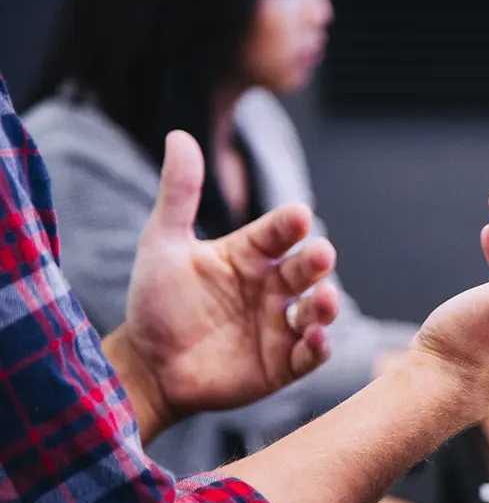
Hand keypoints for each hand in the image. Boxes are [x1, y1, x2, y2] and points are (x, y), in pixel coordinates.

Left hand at [108, 131, 340, 438]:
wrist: (147, 366)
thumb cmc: (156, 303)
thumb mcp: (163, 244)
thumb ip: (179, 194)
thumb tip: (179, 135)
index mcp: (250, 255)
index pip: (278, 232)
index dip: (289, 224)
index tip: (297, 215)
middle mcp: (272, 287)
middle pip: (305, 269)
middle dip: (317, 261)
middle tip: (321, 254)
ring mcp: (280, 326)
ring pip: (316, 310)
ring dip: (326, 305)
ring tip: (324, 300)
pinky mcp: (282, 364)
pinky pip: (309, 354)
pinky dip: (319, 347)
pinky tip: (315, 339)